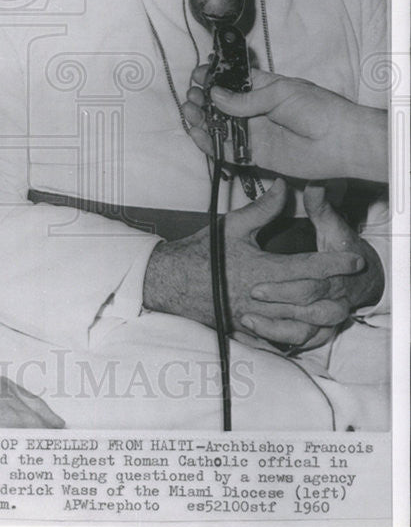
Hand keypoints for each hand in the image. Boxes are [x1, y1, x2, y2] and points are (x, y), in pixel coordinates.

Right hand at [142, 180, 366, 348]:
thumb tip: (285, 187)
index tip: (354, 259)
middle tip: (355, 282)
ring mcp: (254, 317)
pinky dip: (298, 336)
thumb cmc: (200, 253)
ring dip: (323, 317)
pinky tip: (310, 330)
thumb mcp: (232, 225)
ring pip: (300, 323)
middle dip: (336, 289)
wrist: (170, 281)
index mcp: (261, 269)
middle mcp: (261, 297)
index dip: (335, 263)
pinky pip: (278, 339)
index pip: (308, 268)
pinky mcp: (246, 330)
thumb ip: (263, 208)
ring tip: (340, 308)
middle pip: (310, 299)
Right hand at [182, 66, 386, 181]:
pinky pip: (228, 150)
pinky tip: (197, 134)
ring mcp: (254, 133)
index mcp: (263, 88)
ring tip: (189, 112)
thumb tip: (215, 94)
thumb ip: (245, 99)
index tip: (198, 75)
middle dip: (203, 98)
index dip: (214, 78)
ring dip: (202, 119)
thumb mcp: (280, 93)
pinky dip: (210, 143)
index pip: (232, 81)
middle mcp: (255, 110)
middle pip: (221, 105)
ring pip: (221, 127)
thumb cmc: (318, 109)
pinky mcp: (254, 155)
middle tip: (192, 95)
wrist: (338, 142)